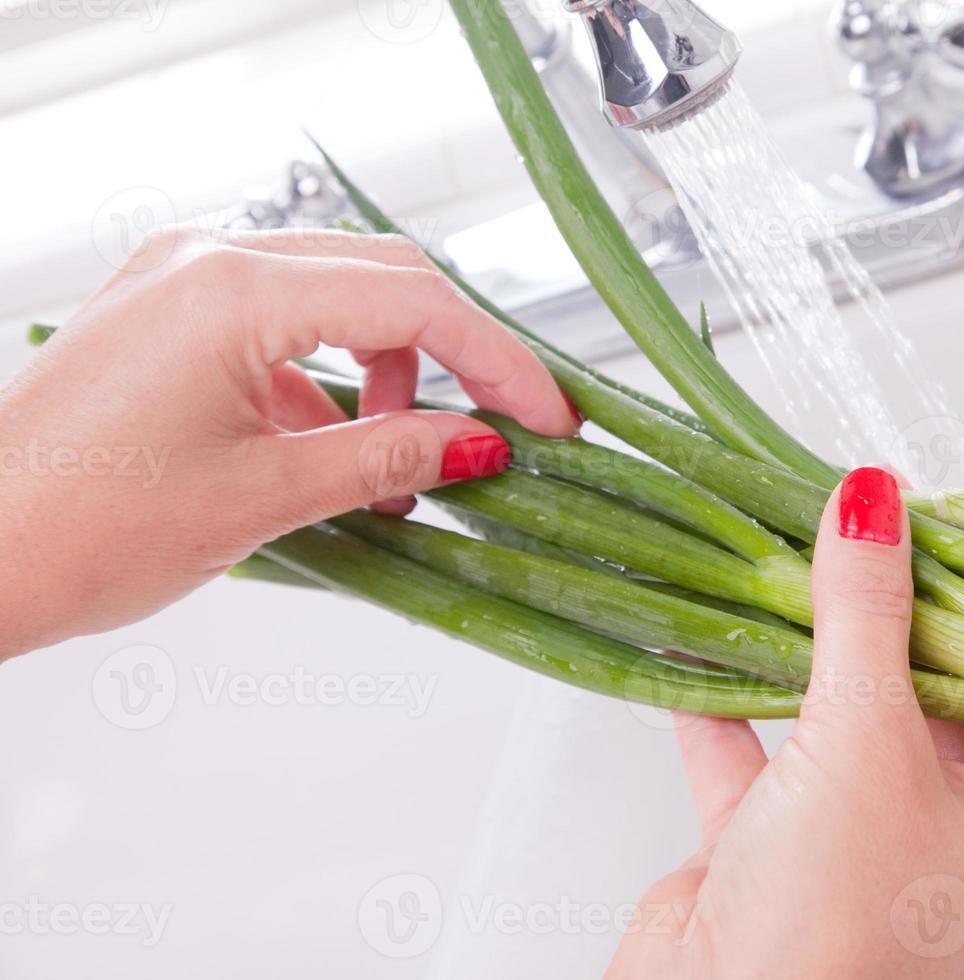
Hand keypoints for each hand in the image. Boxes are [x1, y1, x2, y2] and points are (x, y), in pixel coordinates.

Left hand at [0, 227, 578, 657]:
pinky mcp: (163, 311)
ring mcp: (178, 277)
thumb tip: (481, 443)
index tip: (549, 416)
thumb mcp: (266, 495)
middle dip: (456, 353)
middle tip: (508, 423)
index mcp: (234, 288)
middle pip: (383, 278)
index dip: (500, 360)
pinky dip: (327, 375)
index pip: (414, 301)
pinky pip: (278, 319)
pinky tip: (336, 445)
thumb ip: (389, 454)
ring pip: (335, 294)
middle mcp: (207, 259)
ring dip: (391, 368)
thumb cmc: (81, 528)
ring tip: (401, 458)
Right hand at [610, 468, 963, 978]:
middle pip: (960, 698)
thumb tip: (876, 504)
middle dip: (924, 616)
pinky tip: (708, 647)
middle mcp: (953, 834)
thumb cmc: (832, 921)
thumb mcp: (865, 742)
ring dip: (824, 652)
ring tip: (808, 566)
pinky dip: (734, 708)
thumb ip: (867, 616)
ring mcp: (863, 842)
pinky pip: (761, 760)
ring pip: (854, 723)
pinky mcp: (777, 852)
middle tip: (899, 533)